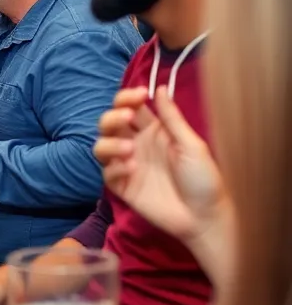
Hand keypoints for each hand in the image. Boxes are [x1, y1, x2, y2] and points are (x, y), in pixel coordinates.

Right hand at [94, 87, 229, 248]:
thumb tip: (160, 88)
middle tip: (127, 118)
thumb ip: (172, 118)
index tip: (140, 95)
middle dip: (112, 117)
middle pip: (109, 124)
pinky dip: (115, 168)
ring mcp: (127, 166)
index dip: (128, 98)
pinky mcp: (122, 187)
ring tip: (130, 151)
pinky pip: (106, 173)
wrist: (204, 216)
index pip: (130, 107)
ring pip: (101, 146)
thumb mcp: (191, 144)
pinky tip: (132, 171)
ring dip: (110, 144)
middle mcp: (136, 144)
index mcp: (154, 131)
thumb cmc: (203, 178)